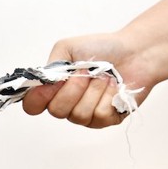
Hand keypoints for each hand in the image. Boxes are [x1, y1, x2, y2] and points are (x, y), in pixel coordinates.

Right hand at [22, 32, 154, 127]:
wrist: (135, 52)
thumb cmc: (101, 49)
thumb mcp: (67, 48)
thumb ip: (50, 66)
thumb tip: (41, 83)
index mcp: (53, 90)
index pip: (32, 106)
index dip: (37, 98)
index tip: (51, 84)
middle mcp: (65, 105)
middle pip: (56, 111)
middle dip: (73, 88)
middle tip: (86, 72)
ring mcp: (84, 115)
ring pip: (78, 114)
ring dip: (93, 90)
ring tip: (104, 77)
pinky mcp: (104, 120)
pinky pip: (99, 115)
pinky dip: (108, 96)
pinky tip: (114, 87)